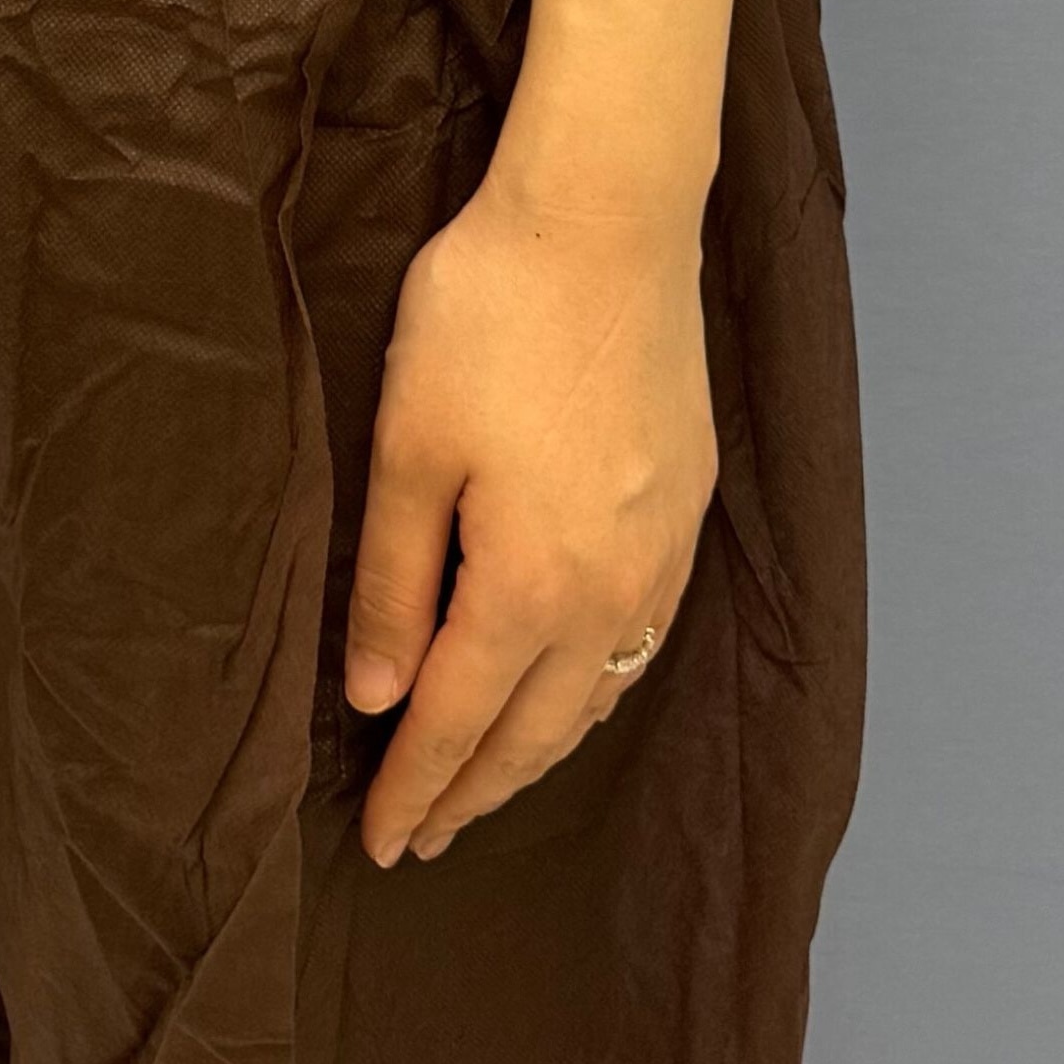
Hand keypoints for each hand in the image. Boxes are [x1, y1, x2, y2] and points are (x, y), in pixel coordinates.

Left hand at [343, 155, 717, 865]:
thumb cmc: (489, 318)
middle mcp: (610, 593)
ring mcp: (661, 554)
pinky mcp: (689, 508)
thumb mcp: (409, 445)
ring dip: (539, 751)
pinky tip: (576, 688)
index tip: (384, 844)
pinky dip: (596, 690)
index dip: (415, 785)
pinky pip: (640, 641)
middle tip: (427, 836)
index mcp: (529, 585)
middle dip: (475, 790)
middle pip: (536, 730)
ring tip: (490, 780)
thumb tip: (374, 697)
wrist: (609, 218)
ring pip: (597, 695)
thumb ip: (393, 581)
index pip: (457, 719)